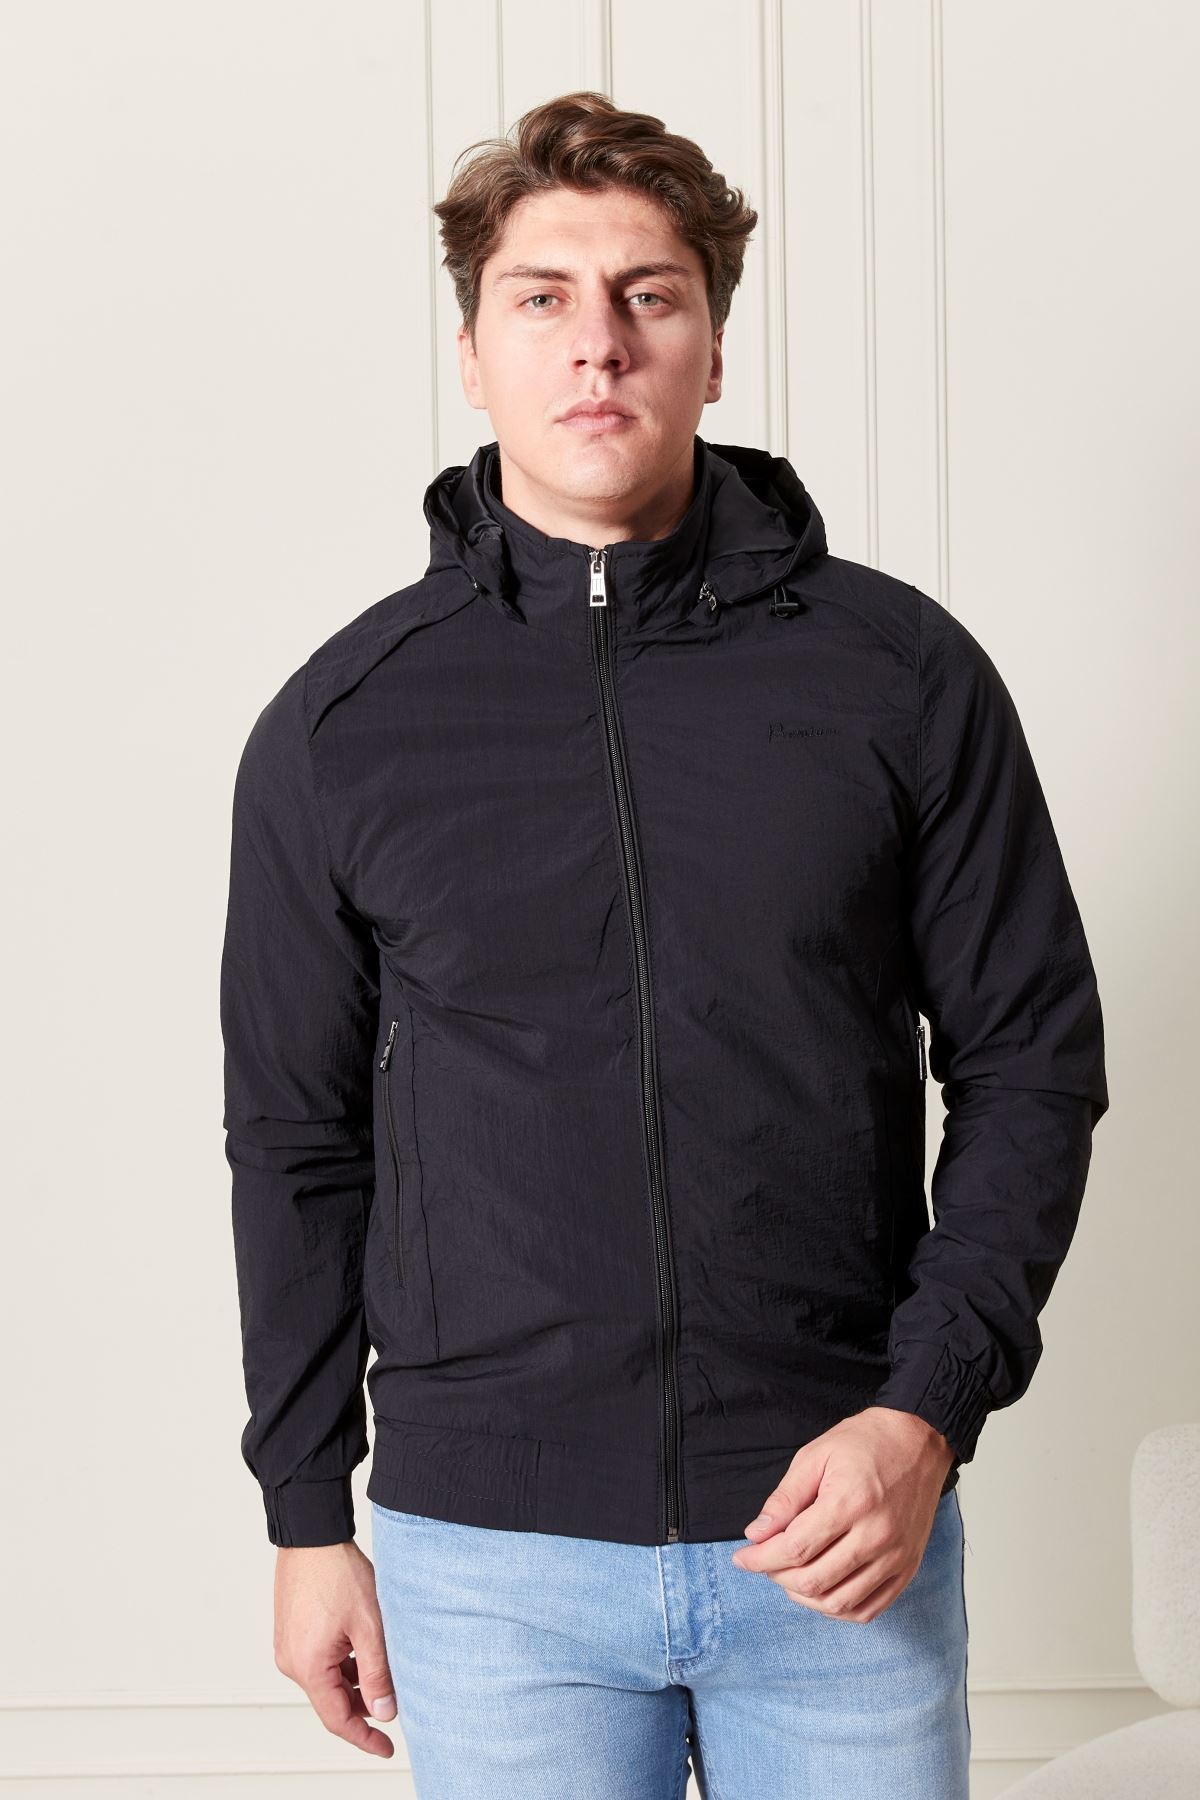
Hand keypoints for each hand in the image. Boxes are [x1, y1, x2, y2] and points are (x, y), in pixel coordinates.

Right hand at [273, 1540, 397, 1757]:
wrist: (313, 1536)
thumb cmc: (337, 1573)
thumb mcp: (369, 1626)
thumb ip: (377, 1673)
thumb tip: (384, 1712)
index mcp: (308, 1666)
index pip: (338, 1719)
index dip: (364, 1738)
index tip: (386, 1748)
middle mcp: (292, 1662)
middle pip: (332, 1700)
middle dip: (363, 1707)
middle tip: (394, 1705)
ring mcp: (289, 1647)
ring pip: (327, 1679)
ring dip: (354, 1681)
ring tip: (384, 1667)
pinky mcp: (292, 1632)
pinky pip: (319, 1661)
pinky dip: (342, 1663)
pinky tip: (364, 1650)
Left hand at [728, 1406, 956, 1623]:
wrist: (918, 1440)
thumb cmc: (865, 1443)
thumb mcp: (815, 1456)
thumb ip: (785, 1499)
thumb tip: (756, 1534)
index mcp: (851, 1502)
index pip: (795, 1548)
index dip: (760, 1559)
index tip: (741, 1557)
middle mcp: (877, 1535)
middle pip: (814, 1580)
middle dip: (777, 1576)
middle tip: (764, 1561)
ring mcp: (896, 1557)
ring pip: (839, 1602)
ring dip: (804, 1596)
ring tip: (788, 1576)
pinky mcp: (908, 1568)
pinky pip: (869, 1609)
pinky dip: (838, 1609)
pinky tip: (821, 1591)